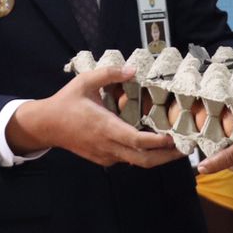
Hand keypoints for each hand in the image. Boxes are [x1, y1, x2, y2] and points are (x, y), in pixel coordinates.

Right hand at [9, 65, 183, 168]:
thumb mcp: (84, 81)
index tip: (175, 137)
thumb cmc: (66, 102)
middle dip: (167, 156)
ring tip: (176, 147)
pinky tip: (152, 145)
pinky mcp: (103, 159)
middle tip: (186, 148)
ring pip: (137, 162)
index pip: (137, 140)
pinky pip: (127, 159)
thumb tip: (132, 70)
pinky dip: (143, 155)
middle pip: (144, 160)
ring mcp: (106, 155)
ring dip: (158, 157)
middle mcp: (108, 145)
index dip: (158, 142)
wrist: (46, 126)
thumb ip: (108, 74)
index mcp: (105, 127)